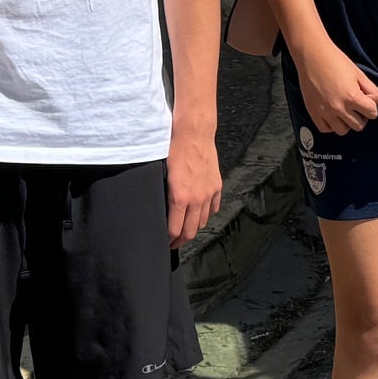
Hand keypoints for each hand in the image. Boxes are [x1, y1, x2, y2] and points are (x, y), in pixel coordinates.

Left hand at [167, 128, 222, 245]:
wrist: (193, 135)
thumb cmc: (174, 150)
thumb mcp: (162, 176)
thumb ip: (164, 197)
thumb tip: (160, 213)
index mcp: (179, 198)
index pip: (175, 230)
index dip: (169, 240)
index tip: (165, 242)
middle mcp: (196, 199)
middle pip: (191, 231)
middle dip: (181, 241)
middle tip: (173, 243)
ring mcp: (208, 194)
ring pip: (203, 222)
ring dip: (194, 228)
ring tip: (186, 229)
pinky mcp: (216, 187)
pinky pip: (213, 208)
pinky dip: (206, 214)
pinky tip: (199, 213)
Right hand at [299, 44, 377, 136]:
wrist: (312, 55)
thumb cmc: (335, 61)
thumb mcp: (358, 74)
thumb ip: (371, 89)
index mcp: (351, 96)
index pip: (372, 114)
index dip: (372, 108)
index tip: (367, 103)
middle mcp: (338, 107)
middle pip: (359, 125)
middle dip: (361, 117)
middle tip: (356, 107)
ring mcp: (324, 111)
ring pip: (343, 130)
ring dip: (346, 122)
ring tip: (344, 110)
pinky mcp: (313, 112)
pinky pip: (326, 129)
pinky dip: (331, 124)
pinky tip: (333, 114)